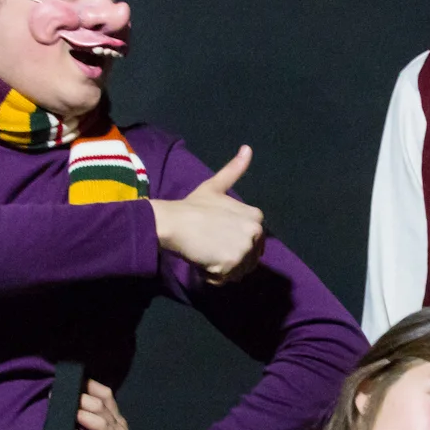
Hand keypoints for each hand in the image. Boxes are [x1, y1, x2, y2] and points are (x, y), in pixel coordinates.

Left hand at [74, 380, 203, 429]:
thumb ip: (100, 425)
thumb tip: (76, 410)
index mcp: (117, 424)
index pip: (106, 398)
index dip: (90, 386)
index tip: (72, 378)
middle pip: (102, 408)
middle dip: (83, 399)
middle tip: (62, 393)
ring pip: (103, 425)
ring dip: (86, 417)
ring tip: (71, 411)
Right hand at [149, 145, 266, 282]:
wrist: (173, 221)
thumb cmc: (192, 206)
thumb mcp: (215, 186)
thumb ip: (234, 171)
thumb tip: (248, 148)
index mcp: (256, 216)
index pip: (253, 245)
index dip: (232, 244)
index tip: (214, 235)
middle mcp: (256, 232)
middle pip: (247, 260)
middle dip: (228, 259)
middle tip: (208, 246)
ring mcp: (245, 248)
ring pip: (237, 272)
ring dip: (221, 270)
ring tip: (205, 253)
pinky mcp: (232, 263)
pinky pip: (225, 280)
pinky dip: (212, 277)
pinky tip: (202, 262)